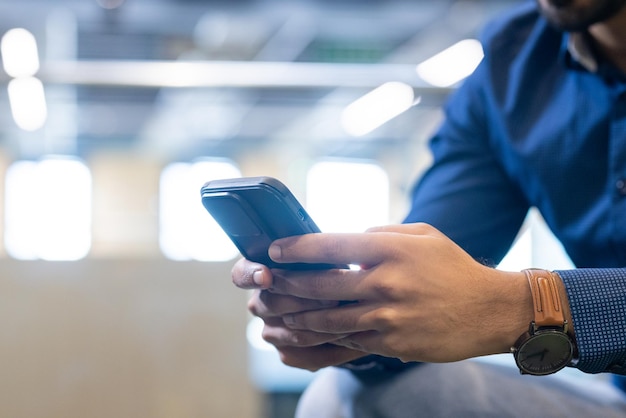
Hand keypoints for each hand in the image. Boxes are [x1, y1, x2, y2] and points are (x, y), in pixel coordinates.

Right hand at [231, 258, 366, 370]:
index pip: (241, 274)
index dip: (251, 275)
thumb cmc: (332, 271)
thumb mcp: (326, 257)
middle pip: (272, 304)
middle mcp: (261, 303)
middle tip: (335, 295)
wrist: (346, 308)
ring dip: (326, 325)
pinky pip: (310, 355)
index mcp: (262, 274)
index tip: (266, 276)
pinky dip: (337, 347)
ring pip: (293, 333)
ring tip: (354, 316)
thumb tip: (333, 250)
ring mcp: (272, 331)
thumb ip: (319, 255)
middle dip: (305, 299)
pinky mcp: (288, 354)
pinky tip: (359, 338)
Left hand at [266, 223, 532, 362]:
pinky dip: (318, 338)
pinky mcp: (390, 344)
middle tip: (261, 281)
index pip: (329, 246)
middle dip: (283, 283)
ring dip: (292, 316)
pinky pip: (345, 341)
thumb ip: (380, 233)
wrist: (490, 310)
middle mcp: (385, 283)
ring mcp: (387, 317)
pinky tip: (299, 335)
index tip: (273, 250)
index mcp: (390, 249)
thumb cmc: (453, 267)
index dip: (295, 248)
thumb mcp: (421, 235)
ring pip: (325, 318)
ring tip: (270, 312)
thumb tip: (344, 239)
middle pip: (318, 285)